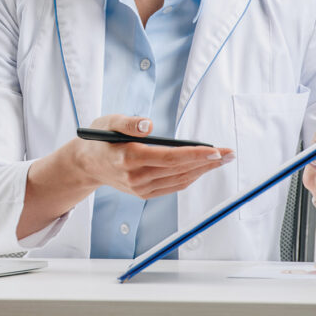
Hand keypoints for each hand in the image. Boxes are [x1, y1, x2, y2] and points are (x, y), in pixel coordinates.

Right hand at [73, 114, 233, 198]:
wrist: (86, 164)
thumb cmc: (100, 138)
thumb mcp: (109, 122)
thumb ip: (128, 122)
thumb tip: (148, 124)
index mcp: (127, 158)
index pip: (168, 157)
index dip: (194, 155)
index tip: (214, 149)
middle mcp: (135, 177)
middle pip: (179, 170)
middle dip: (207, 161)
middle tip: (229, 152)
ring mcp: (140, 188)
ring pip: (179, 180)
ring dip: (203, 170)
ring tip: (222, 158)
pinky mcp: (144, 193)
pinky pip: (173, 186)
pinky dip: (190, 177)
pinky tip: (202, 168)